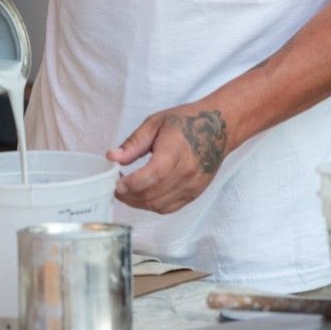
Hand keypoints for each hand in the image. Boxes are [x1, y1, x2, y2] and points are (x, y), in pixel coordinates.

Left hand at [106, 104, 227, 213]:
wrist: (218, 128)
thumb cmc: (186, 121)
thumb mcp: (155, 123)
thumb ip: (133, 143)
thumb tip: (112, 157)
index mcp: (176, 150)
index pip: (152, 175)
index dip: (131, 184)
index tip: (115, 183)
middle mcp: (186, 172)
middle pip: (152, 194)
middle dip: (128, 195)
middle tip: (115, 187)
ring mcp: (192, 186)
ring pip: (158, 205)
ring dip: (138, 203)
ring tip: (126, 191)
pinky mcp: (194, 194)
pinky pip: (168, 208)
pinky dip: (152, 205)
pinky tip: (142, 195)